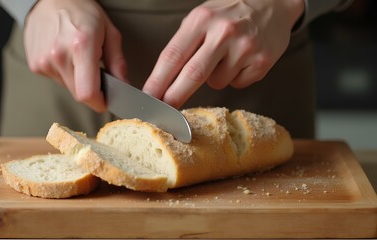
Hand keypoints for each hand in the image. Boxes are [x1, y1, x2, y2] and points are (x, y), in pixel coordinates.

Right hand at [24, 0, 126, 111]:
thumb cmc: (82, 11)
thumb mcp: (110, 32)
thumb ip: (118, 62)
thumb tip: (124, 85)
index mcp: (81, 46)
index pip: (88, 93)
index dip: (100, 102)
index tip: (107, 99)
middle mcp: (58, 55)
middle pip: (79, 94)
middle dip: (92, 91)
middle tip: (96, 73)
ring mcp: (43, 61)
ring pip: (68, 88)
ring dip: (77, 81)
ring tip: (79, 58)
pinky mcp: (35, 65)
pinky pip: (56, 80)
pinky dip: (65, 73)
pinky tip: (66, 56)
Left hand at [143, 0, 303, 107]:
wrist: (272, 3)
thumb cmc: (231, 12)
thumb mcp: (202, 16)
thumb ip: (185, 43)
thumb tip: (163, 79)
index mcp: (202, 19)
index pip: (173, 55)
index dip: (157, 80)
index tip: (148, 97)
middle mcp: (223, 32)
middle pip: (192, 74)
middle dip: (175, 96)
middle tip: (165, 110)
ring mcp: (244, 47)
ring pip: (216, 83)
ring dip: (214, 78)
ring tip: (225, 57)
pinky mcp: (262, 62)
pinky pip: (237, 84)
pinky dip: (234, 77)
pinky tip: (242, 59)